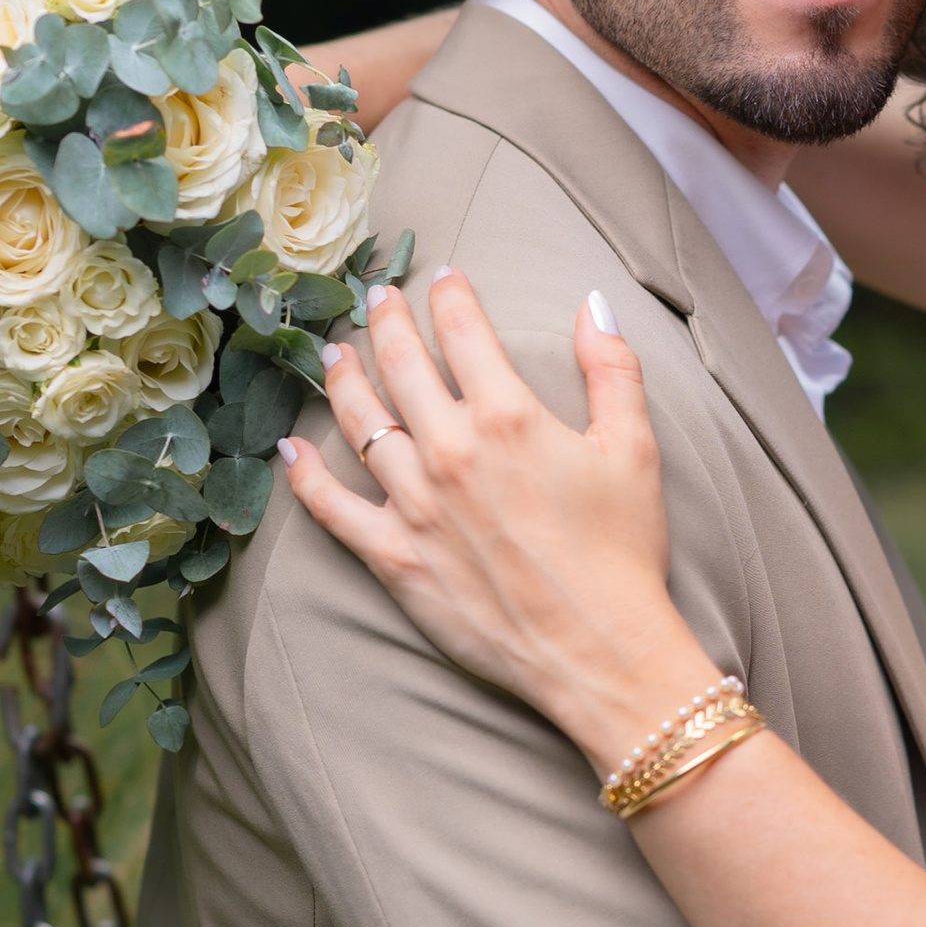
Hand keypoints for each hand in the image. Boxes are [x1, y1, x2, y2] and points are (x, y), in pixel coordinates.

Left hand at [279, 274, 714, 767]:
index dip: (451, 297)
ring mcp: (414, 504)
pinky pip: (332, 508)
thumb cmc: (624, 552)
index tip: (444, 276)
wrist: (599, 650)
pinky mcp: (394, 556)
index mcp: (509, 416)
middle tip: (375, 299)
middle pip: (401, 365)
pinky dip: (305, 476)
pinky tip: (290, 448)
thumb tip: (593, 303)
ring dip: (343, 381)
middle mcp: (451, 450)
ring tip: (335, 355)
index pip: (465, 332)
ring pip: (361, 423)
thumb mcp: (635, 448)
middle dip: (386, 322)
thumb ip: (612, 367)